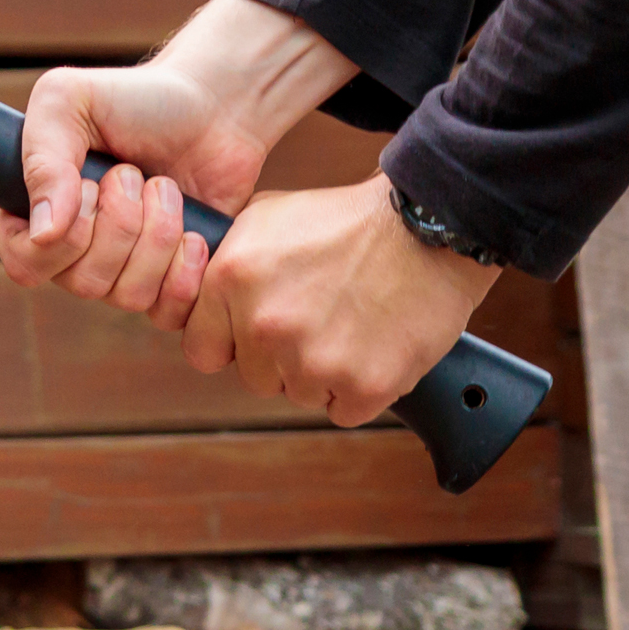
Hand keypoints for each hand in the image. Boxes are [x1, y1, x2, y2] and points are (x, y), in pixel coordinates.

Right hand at [0, 0, 358, 321]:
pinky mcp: (166, 282)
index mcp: (33, 210)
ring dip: (156, 235)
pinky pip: (165, 311)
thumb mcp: (69, 101)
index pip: (24, 262)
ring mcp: (119, 269)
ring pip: (125, 296)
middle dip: (121, 223)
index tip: (90, 184)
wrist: (214, 108)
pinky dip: (185, 271)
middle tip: (134, 174)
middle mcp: (70, 249)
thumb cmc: (137, 98)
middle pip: (79, 283)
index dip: (63, 235)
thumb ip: (43, 160)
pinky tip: (194, 232)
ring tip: (166, 189)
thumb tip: (43, 234)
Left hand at [181, 177, 500, 425]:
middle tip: (319, 321)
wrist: (429, 226)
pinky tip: (374, 347)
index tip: (252, 335)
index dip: (230, 344)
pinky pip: (344, 410)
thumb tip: (199, 297)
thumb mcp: (266, 219)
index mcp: (231, 281)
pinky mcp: (362, 385)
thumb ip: (226, 264)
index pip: (202, 350)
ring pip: (300, 394)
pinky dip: (359, 389)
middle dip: (280, 359)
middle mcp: (264, 325)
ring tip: (352, 326)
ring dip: (322, 373)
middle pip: (255, 377)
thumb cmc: (349, 219)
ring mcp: (312, 360)